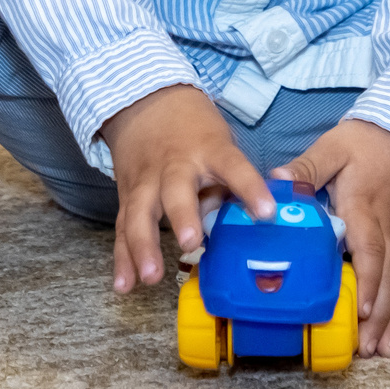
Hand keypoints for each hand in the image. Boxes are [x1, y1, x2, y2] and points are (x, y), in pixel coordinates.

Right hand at [98, 85, 273, 292]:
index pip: (233, 166)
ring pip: (140, 213)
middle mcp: (174, 166)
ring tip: (151, 276)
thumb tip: (243, 224)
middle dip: (183, 216)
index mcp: (209, 150)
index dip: (250, 188)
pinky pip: (123, 228)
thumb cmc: (195, 132)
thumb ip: (229, 184)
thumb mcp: (220, 145)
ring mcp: (146, 181)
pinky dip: (122, 258)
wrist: (145, 103)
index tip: (267, 212)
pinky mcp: (127, 196)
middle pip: (176, 190)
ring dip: (143, 246)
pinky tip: (124, 285)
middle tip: (192, 243)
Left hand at [276, 118, 389, 356]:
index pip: (370, 249)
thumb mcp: (333, 146)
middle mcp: (385, 228)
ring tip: (383, 351)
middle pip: (388, 276)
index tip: (364, 309)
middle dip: (381, 315)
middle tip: (368, 349)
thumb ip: (307, 168)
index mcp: (364, 208)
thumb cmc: (367, 142)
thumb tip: (276, 182)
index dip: (368, 280)